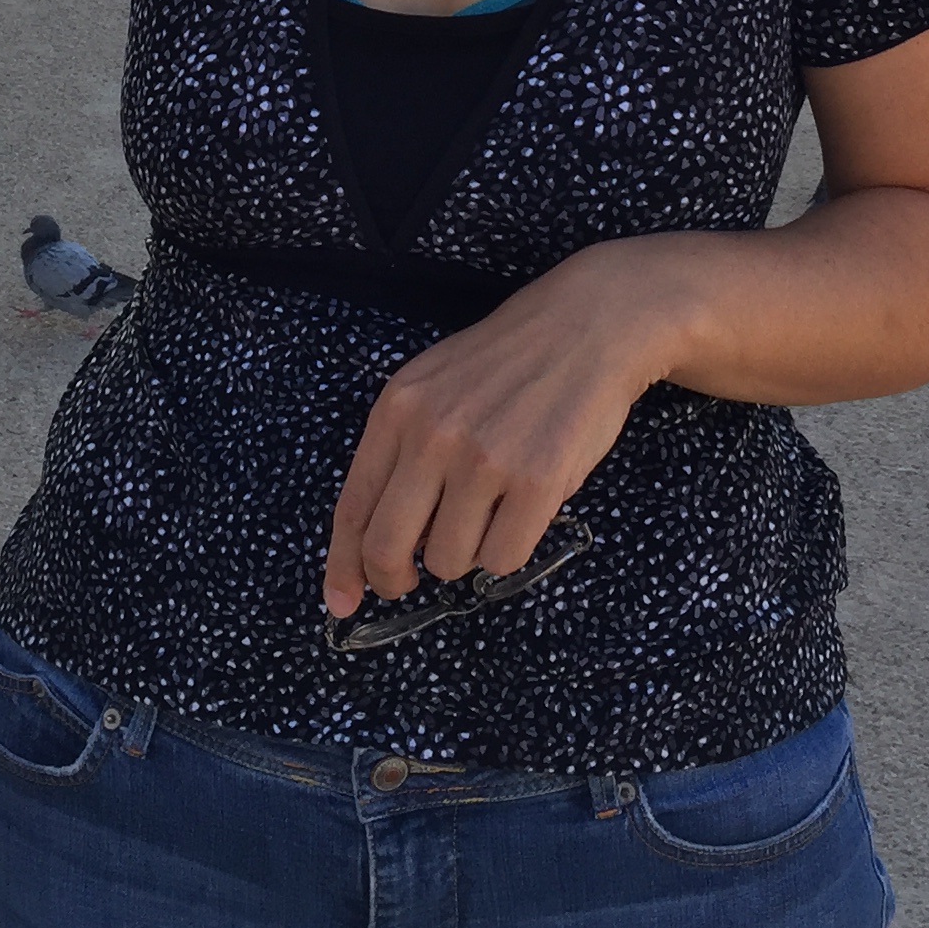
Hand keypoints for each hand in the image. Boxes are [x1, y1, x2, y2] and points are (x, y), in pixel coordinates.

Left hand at [323, 241, 684, 615]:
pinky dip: (508, 549)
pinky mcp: (536, 481)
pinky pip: (503, 559)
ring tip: (490, 508)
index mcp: (398, 409)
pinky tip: (522, 510)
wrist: (587, 326)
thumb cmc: (508, 363)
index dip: (344, 564)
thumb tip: (377, 540)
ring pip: (449, 560)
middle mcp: (432, 435)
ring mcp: (484, 459)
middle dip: (395, 578)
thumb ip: (402, 451)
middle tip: (412, 579)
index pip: (353, 505)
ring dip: (466, 552)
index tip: (341, 601)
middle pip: (388, 546)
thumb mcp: (433, 387)